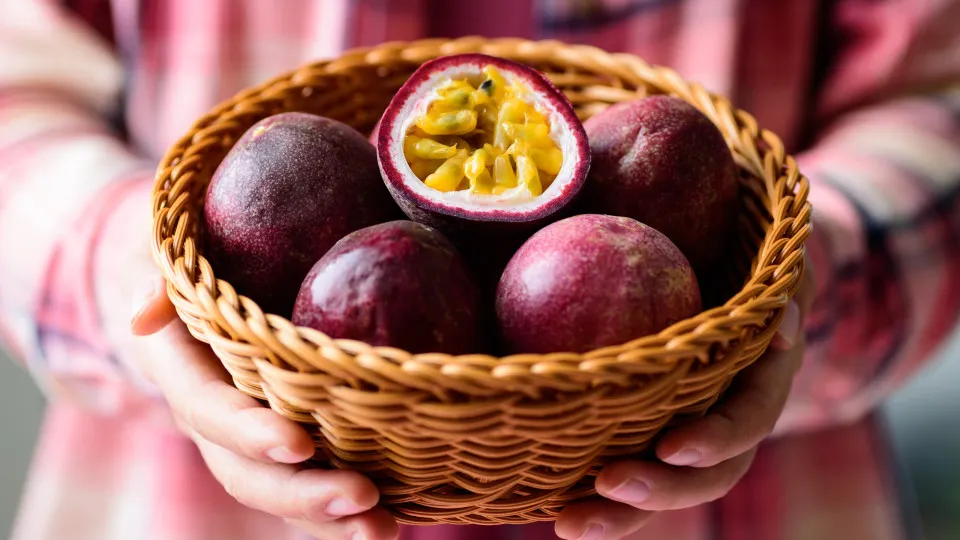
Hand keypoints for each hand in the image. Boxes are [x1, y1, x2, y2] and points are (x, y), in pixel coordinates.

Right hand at [130, 275, 398, 539]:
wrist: (200, 294)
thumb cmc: (198, 261)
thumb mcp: (172, 257)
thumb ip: (162, 277)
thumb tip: (146, 313)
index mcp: (183, 370)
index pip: (209, 408)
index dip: (248, 431)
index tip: (298, 444)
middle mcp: (213, 419)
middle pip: (246, 472)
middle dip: (302, 493)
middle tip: (363, 496)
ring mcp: (247, 442)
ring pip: (280, 493)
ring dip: (329, 519)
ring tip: (383, 529)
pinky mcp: (285, 449)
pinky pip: (307, 487)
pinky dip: (344, 514)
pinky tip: (394, 520)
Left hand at [556, 256, 815, 539]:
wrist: (725, 274)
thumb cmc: (744, 261)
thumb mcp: (771, 267)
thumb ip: (780, 289)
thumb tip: (784, 320)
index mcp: (759, 382)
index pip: (747, 420)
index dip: (714, 440)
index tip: (669, 447)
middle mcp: (728, 420)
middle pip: (707, 474)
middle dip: (661, 489)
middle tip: (609, 484)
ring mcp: (690, 434)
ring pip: (665, 487)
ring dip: (621, 513)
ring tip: (570, 522)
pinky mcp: (648, 436)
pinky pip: (627, 470)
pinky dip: (593, 497)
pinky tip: (550, 509)